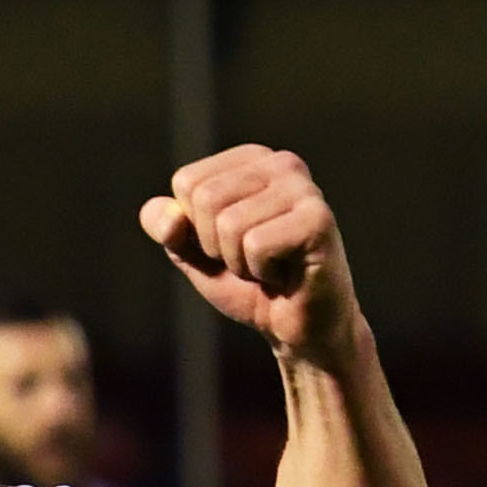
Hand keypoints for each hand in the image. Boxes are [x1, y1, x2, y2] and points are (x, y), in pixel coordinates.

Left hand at [141, 145, 360, 367]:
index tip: (230, 243)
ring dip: (239, 262)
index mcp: (251, 160)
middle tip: (249, 259)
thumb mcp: (193, 254)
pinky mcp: (318, 219)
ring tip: (269, 266)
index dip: (195, 227)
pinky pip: (256, 244)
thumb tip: (169, 215)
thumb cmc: (248, 284)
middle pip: (205, 198)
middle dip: (215, 245)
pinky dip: (261, 271)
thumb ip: (168, 229)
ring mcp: (303, 188)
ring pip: (229, 224)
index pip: (187, 182)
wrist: (297, 326)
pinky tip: (285, 273)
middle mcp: (281, 163)